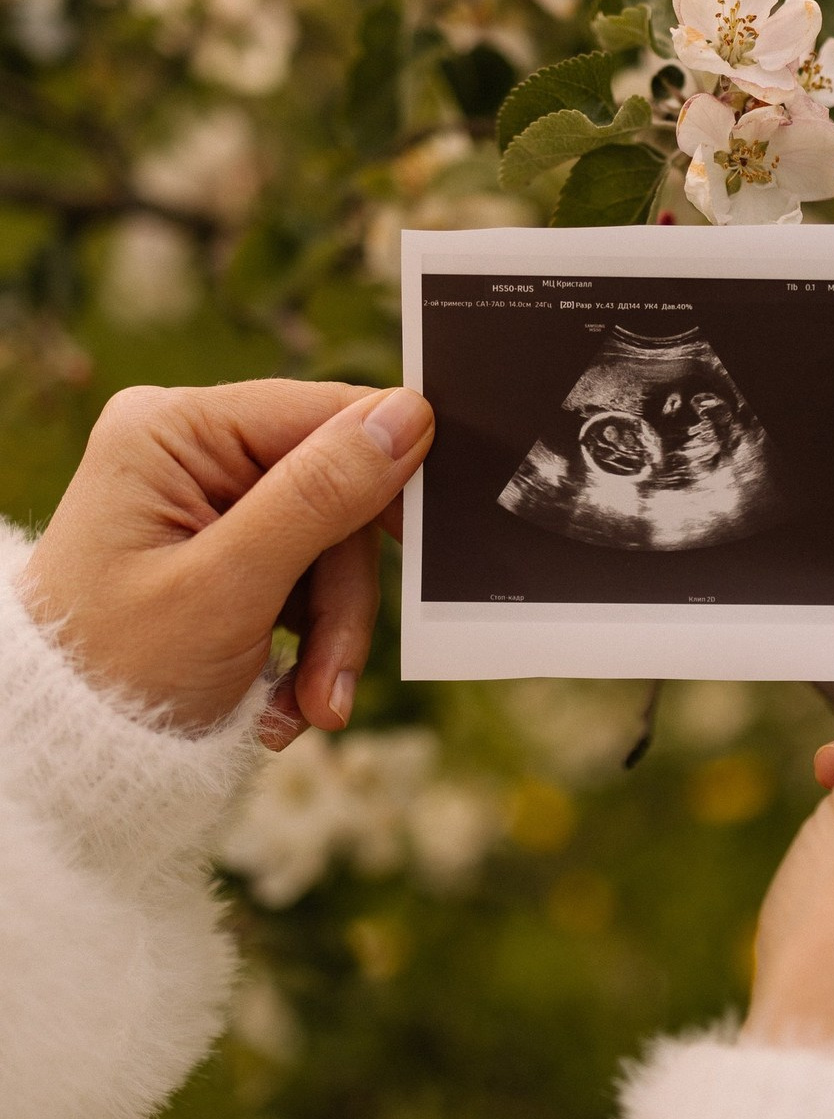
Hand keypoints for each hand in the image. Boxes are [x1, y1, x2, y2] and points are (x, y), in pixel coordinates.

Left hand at [18, 381, 433, 747]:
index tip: (425, 539)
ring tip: (309, 706)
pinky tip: (287, 696)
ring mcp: (211, 498)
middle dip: (343, 594)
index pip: (324, 414)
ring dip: (331, 633)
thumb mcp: (229, 587)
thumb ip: (320, 494)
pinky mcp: (230, 545)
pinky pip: (308, 574)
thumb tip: (410, 415)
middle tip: (334, 677)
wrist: (68, 760)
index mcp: (175, 430)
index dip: (386, 471)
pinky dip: (311, 640)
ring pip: (331, 544)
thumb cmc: (117, 674)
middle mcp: (193, 449)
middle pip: (335, 491)